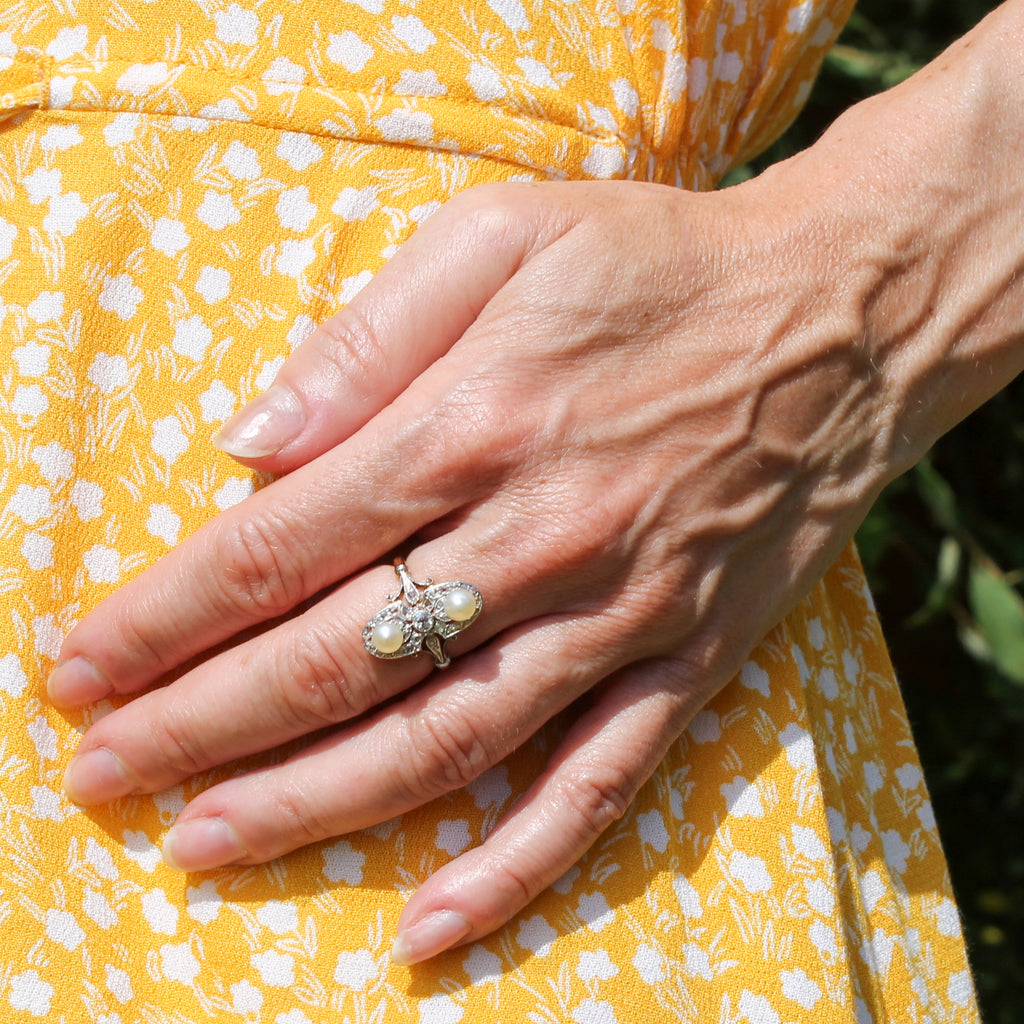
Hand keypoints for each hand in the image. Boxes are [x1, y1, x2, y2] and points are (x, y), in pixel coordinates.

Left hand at [48, 172, 898, 962]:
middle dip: (198, 726)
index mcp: (475, 422)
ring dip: (310, 806)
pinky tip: (429, 931)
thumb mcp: (502, 235)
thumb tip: (251, 437)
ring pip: (441, 742)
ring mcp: (617, 615)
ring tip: (203, 848)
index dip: (164, 614)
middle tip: (98, 776)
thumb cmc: (659, 264)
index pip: (278, 544)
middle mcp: (538, 536)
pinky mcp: (687, 662)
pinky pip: (595, 790)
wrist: (836, 321)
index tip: (80, 665)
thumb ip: (369, 334)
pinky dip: (512, 869)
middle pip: (334, 659)